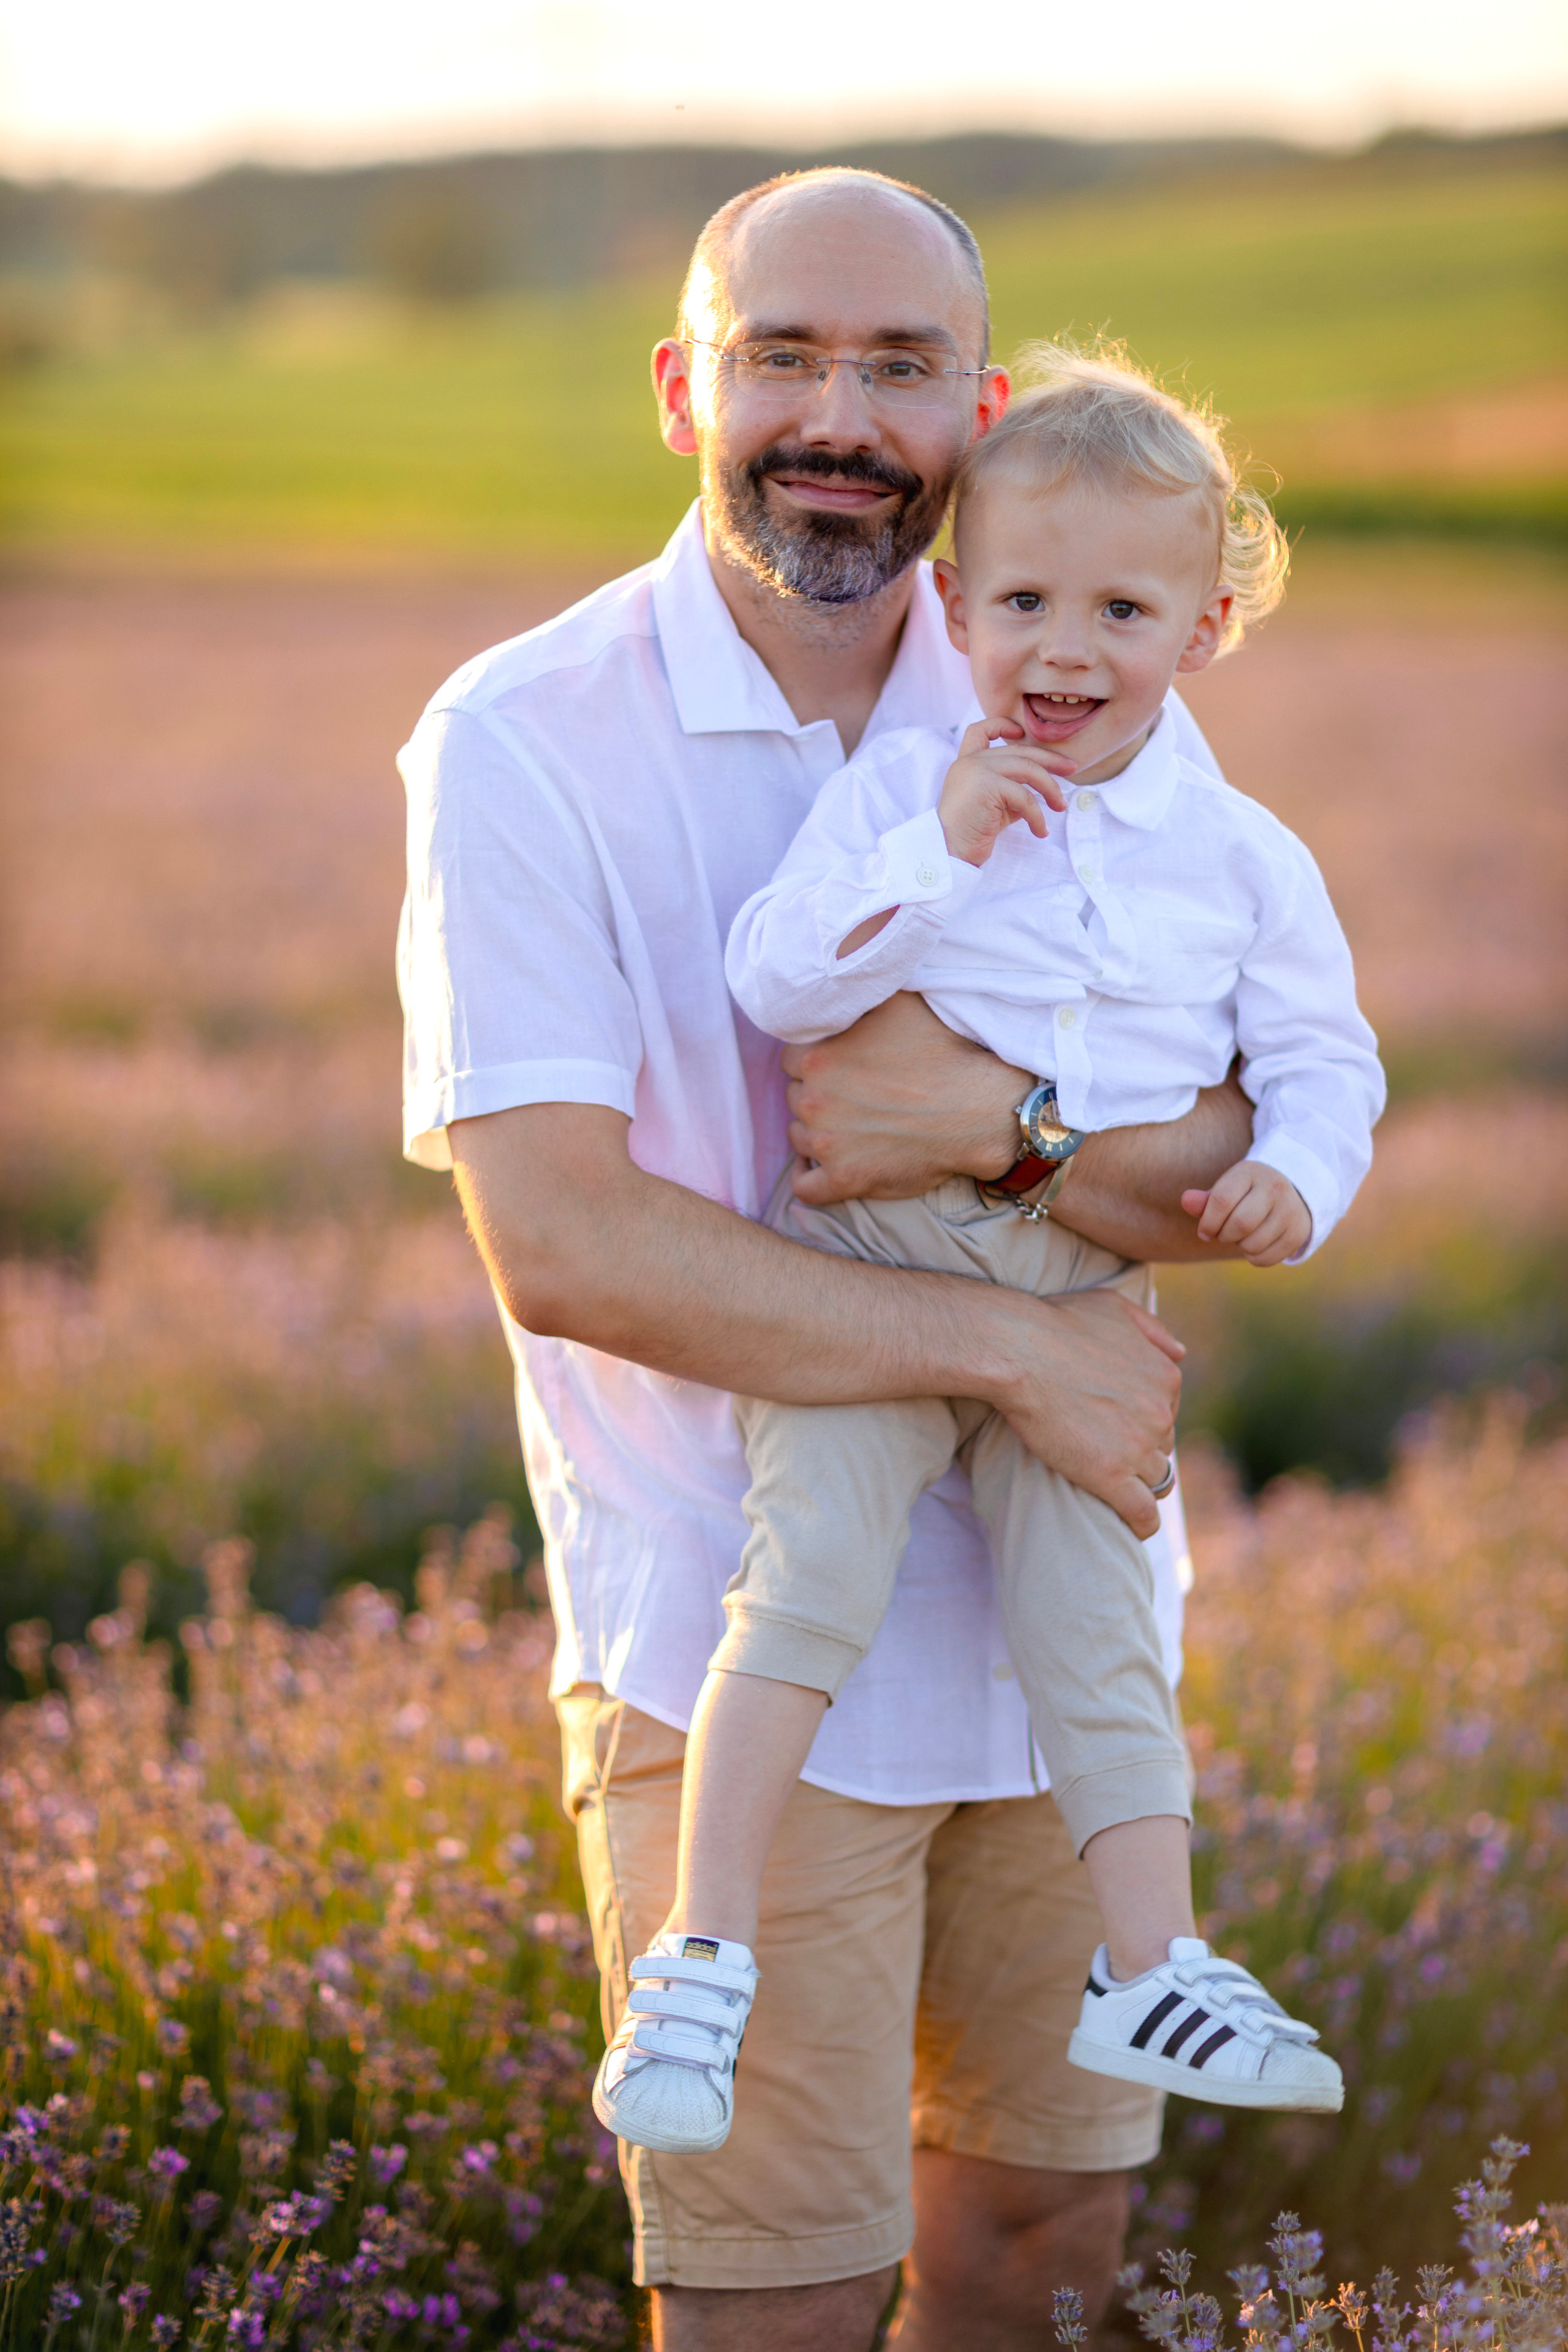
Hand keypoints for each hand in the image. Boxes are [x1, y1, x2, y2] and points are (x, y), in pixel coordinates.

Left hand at [782, 993, 1026, 1203]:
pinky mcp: (844, 1179)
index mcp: (816, 1056)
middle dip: (818, 1095)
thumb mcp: (897, 1002)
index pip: (792, 1059)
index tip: (841, 1065)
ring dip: (817, 1132)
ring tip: (849, 1126)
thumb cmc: (942, 1052)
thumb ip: (857, 993)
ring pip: (799, 1138)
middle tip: (852, 1094)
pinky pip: (806, 1187)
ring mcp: (826, 1144)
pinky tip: (822, 1166)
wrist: (978, 1109)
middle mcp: (812, 1100)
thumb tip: (841, 978)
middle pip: (796, 1097)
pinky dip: (809, 1177)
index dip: (817, 1061)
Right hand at [938, 716, 1073, 865]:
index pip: (980, 730)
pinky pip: (1024, 796)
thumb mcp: (995, 806)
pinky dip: (1038, 815)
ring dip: (1050, 788)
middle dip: (1050, 760)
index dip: (1002, 725)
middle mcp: (970, 762)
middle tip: (1071, 770)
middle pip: (1019, 750)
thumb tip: (1044, 788)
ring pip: (1027, 769)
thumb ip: (1013, 790)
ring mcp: (976, 770)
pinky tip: (1041, 831)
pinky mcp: (986, 785)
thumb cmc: (972, 833)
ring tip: (1060, 807)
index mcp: (967, 763)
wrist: (949, 851)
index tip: (1021, 733)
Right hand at [989, 1287, 1183, 1538]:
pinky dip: (1141, 1523)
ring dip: (1138, 1482)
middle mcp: (1160, 1413)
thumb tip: (1182, 1352)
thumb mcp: (1114, 1308)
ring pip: (1155, 1479)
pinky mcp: (1110, 1476)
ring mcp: (1137, 1446)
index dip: (1141, 1418)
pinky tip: (1134, 1528)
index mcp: (1165, 1376)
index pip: (1166, 1411)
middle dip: (1139, 1447)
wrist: (1018, 1350)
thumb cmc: (1057, 1322)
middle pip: (1161, 1445)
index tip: (1117, 1422)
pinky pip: (1142, 1512)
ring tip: (1115, 1486)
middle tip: (1105, 1448)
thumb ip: (1153, 1330)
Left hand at [1181, 1161, 1309, 1266]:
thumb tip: (1186, 1201)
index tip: (1205, 1231)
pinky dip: (1253, 1257)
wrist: (1288, 1195)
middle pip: (1240, 1224)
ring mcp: (1290, 1211)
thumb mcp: (1226, 1190)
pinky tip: (1255, 1243)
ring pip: (1253, 1244)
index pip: (1221, 1200)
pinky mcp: (1298, 1233)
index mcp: (1250, 1172)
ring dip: (1239, 1246)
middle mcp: (1275, 1188)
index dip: (1207, 1222)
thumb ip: (1204, 1200)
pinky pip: (1265, 1258)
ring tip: (1243, 1235)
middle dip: (1224, 1235)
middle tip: (1223, 1233)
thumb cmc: (1245, 1194)